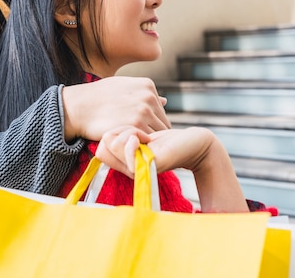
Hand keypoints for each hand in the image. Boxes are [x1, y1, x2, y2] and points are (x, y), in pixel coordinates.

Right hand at [61, 76, 169, 141]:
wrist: (78, 107)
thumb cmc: (96, 97)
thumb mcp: (121, 86)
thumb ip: (143, 94)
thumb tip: (165, 101)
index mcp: (148, 85)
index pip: (160, 111)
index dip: (151, 123)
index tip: (137, 129)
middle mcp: (149, 96)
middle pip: (162, 123)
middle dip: (152, 132)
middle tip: (137, 140)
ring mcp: (144, 111)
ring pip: (158, 134)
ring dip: (148, 141)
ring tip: (133, 143)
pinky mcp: (137, 125)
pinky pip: (148, 141)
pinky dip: (142, 146)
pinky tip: (130, 145)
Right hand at [95, 126, 215, 175]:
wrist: (194, 144)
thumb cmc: (170, 139)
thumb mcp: (140, 136)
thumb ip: (124, 136)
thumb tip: (111, 126)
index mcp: (126, 163)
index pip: (100, 151)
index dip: (109, 135)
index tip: (129, 131)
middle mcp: (129, 169)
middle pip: (102, 147)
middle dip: (117, 131)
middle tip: (137, 132)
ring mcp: (137, 169)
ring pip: (113, 145)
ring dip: (128, 131)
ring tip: (144, 135)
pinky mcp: (148, 165)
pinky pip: (127, 150)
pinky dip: (135, 136)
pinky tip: (148, 138)